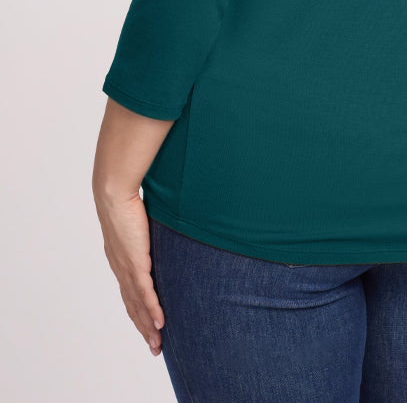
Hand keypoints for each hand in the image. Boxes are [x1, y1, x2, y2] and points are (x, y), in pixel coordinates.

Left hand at [95, 190, 164, 356]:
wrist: (112, 193)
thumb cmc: (124, 200)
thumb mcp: (138, 221)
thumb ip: (146, 230)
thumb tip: (157, 227)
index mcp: (120, 261)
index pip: (130, 294)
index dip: (139, 313)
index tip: (148, 328)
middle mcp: (121, 269)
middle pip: (133, 307)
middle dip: (144, 329)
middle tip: (155, 347)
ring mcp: (127, 268)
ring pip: (139, 306)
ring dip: (149, 327)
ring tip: (158, 343)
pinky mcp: (135, 263)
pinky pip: (145, 292)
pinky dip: (153, 310)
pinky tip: (160, 323)